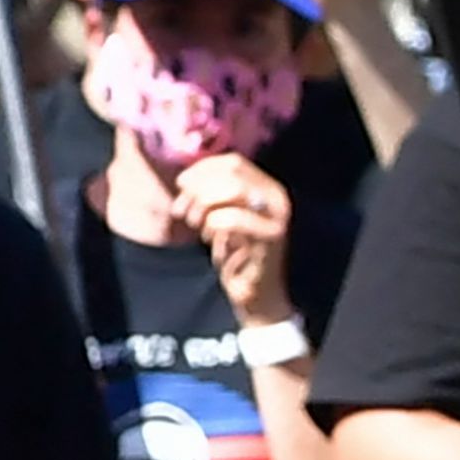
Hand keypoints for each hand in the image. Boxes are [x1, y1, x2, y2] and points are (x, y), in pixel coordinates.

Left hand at [175, 155, 298, 327]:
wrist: (258, 297)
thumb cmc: (237, 255)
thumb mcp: (223, 216)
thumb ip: (212, 194)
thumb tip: (185, 178)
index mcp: (269, 188)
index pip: (234, 162)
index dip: (203, 169)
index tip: (182, 185)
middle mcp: (278, 199)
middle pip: (232, 173)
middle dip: (199, 186)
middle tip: (182, 209)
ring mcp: (276, 218)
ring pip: (232, 190)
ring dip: (203, 204)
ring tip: (194, 222)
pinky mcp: (269, 239)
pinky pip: (230, 219)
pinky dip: (211, 225)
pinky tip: (209, 239)